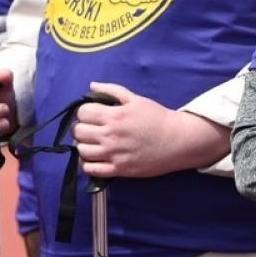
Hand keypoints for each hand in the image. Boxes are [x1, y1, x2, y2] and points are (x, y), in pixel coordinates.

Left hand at [72, 81, 228, 178]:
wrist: (177, 140)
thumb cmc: (157, 118)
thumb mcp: (135, 99)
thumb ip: (112, 91)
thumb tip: (91, 86)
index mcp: (114, 116)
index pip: (82, 113)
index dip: (84, 112)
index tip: (91, 115)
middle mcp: (111, 135)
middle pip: (78, 132)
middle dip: (81, 128)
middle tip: (90, 129)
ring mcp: (114, 154)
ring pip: (82, 151)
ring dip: (83, 145)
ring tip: (91, 143)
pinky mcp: (119, 170)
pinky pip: (91, 170)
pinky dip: (87, 164)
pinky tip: (94, 158)